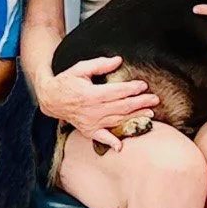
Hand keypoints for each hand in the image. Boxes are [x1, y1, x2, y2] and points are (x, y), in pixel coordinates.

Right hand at [38, 56, 159, 152]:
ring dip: (134, 118)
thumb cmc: (67, 81)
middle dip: (140, 103)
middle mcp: (92, 110)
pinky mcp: (88, 130)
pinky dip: (110, 142)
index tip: (143, 86)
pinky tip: (120, 146)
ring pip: (116, 121)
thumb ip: (100, 65)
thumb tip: (118, 60)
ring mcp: (90, 122)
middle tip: (155, 99)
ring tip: (150, 114)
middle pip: (121, 107)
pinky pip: (101, 138)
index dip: (131, 89)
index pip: (116, 92)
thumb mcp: (81, 68)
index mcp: (90, 94)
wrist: (51, 98)